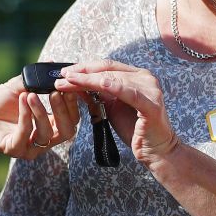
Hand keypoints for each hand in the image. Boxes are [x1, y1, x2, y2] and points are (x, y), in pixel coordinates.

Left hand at [0, 75, 79, 159]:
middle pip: (67, 130)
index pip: (71, 119)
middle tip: (57, 92)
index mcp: (49, 125)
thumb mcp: (17, 89)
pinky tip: (22, 99)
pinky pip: (25, 134)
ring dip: (40, 111)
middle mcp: (43, 139)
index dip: (73, 104)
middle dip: (64, 110)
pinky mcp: (14, 149)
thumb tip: (50, 63)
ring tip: (30, 94)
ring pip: (46, 134)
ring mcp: (29, 147)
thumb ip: (35, 80)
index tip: (69, 86)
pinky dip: (25, 115)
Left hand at [55, 59, 179, 166]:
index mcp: (136, 75)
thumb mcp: (110, 107)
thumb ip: (96, 93)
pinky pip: (128, 92)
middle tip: (60, 77)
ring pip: (113, 79)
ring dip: (88, 80)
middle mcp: (145, 78)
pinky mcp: (151, 104)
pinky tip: (98, 84)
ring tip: (68, 82)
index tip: (63, 72)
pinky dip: (112, 86)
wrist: (155, 149)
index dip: (84, 67)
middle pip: (107, 70)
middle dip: (82, 73)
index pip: (106, 66)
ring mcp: (150, 89)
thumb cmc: (133, 127)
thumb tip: (73, 83)